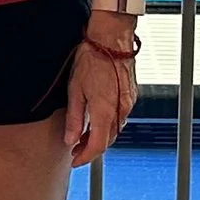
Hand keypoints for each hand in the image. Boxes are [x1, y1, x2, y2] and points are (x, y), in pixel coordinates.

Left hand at [64, 23, 137, 166]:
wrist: (111, 38)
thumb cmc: (92, 58)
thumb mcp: (75, 90)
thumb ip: (74, 118)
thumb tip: (70, 139)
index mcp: (105, 111)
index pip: (97, 145)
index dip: (85, 157)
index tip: (75, 161)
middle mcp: (120, 110)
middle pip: (108, 140)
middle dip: (91, 149)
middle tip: (75, 150)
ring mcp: (128, 103)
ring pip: (115, 130)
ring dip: (100, 137)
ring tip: (83, 137)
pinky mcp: (130, 95)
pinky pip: (119, 118)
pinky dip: (107, 125)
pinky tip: (96, 121)